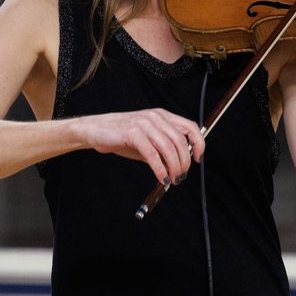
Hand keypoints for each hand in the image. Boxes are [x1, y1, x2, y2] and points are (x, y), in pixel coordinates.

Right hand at [75, 109, 205, 184]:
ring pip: (168, 148)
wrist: (96, 130)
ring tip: (172, 179)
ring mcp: (144, 124)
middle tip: (181, 176)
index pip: (190, 127)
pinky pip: (152, 154)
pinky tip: (161, 177)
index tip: (197, 159)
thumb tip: (180, 165)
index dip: (199, 143)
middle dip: (184, 162)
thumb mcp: (148, 140)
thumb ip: (164, 149)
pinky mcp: (133, 133)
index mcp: (163, 116)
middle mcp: (156, 117)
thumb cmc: (122, 136)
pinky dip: (160, 168)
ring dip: (174, 167)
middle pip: (180, 141)